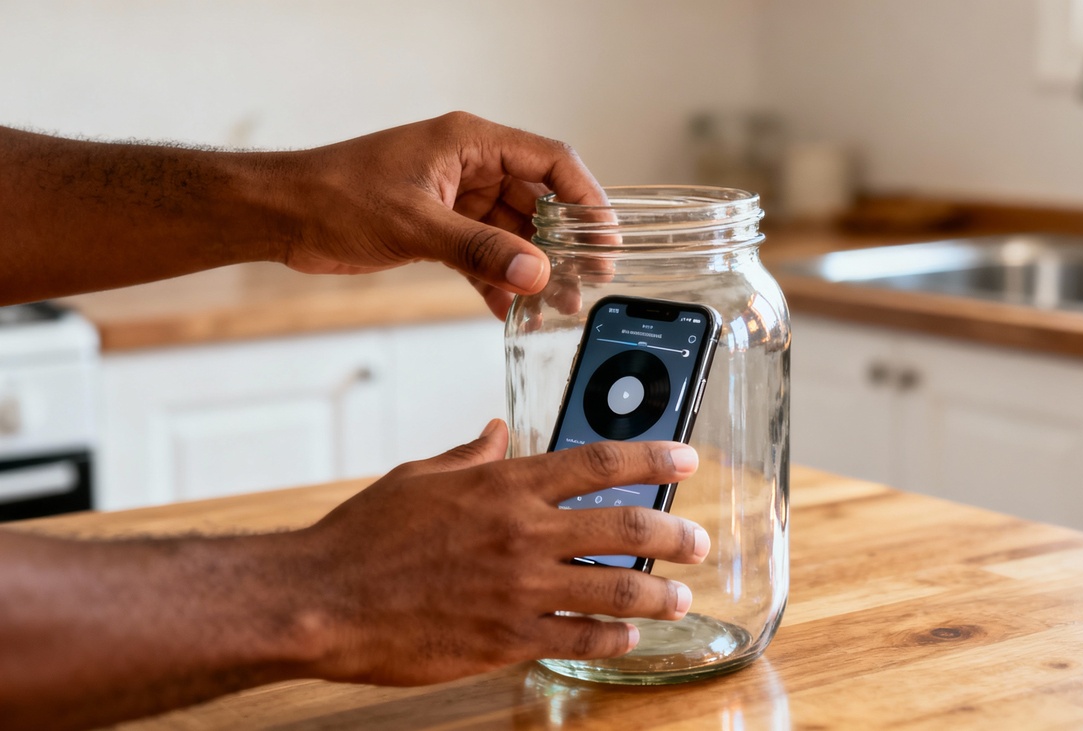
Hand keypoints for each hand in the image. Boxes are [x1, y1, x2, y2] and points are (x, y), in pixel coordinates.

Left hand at [282, 112, 607, 317]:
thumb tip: (535, 273)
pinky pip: (484, 254)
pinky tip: (510, 309)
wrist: (283, 215)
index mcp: (470, 142)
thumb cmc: (335, 197)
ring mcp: (455, 198)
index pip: (550, 162)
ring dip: (533, 268)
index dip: (585, 197)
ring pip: (513, 233)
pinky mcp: (439, 228)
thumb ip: (479, 250)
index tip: (605, 237)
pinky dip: (498, 279)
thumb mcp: (415, 224)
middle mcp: (469, 166)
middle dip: (563, 243)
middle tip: (586, 280)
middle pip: (538, 201)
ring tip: (557, 303)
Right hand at [297, 420, 707, 685]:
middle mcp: (523, 534)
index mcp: (504, 486)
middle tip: (697, 541)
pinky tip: (626, 637)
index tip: (686, 456)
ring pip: (617, 588)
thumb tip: (499, 433)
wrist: (323, 601)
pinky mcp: (509, 639)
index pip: (597, 462)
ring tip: (680, 598)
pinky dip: (612, 638)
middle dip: (675, 535)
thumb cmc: (365, 537)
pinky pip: (580, 639)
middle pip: (626, 527)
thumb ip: (472, 456)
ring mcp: (521, 590)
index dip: (651, 456)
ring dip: (659, 595)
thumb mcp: (421, 478)